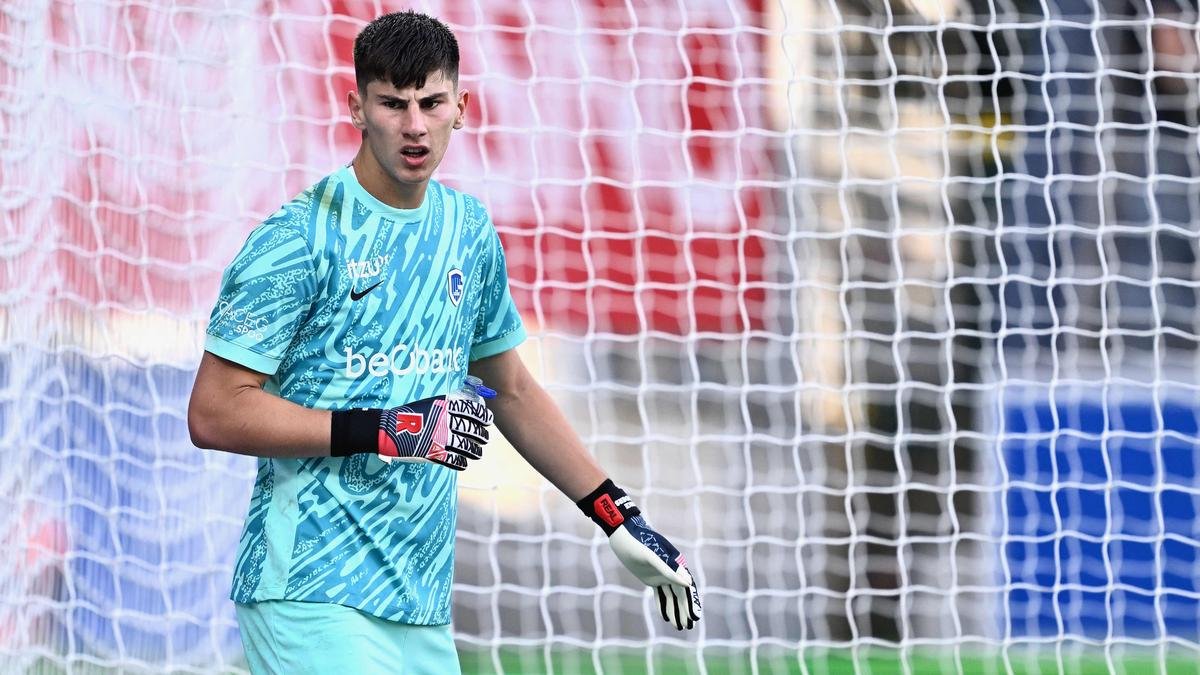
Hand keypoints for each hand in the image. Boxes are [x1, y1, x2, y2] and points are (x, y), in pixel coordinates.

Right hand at [377, 390, 492, 469]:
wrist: (387, 428)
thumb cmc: (408, 414)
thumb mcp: (429, 403)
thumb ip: (447, 404)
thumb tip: (465, 404)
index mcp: (444, 407)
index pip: (471, 410)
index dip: (483, 415)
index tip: (488, 419)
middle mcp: (444, 422)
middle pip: (471, 429)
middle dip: (481, 435)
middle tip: (485, 437)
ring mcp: (439, 438)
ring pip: (466, 446)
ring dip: (475, 451)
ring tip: (478, 452)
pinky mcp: (433, 454)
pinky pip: (453, 460)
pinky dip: (461, 463)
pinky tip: (464, 463)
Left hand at [577, 479, 701, 629]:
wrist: (623, 532)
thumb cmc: (637, 540)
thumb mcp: (650, 557)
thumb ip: (668, 570)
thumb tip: (688, 583)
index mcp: (674, 564)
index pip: (686, 587)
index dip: (692, 602)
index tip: (696, 617)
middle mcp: (670, 570)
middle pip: (681, 594)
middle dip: (685, 610)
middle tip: (689, 627)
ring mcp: (661, 574)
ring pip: (671, 596)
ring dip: (676, 610)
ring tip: (680, 627)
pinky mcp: (651, 577)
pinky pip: (660, 594)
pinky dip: (664, 605)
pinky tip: (666, 617)